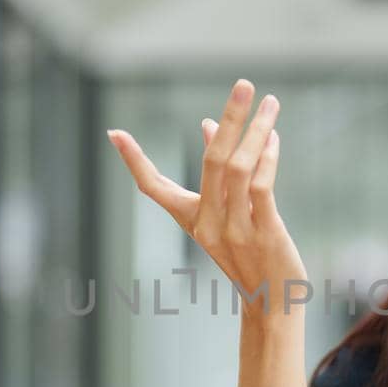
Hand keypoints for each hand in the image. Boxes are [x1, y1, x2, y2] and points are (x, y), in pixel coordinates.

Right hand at [106, 79, 308, 315]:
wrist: (274, 303)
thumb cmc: (251, 255)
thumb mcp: (229, 214)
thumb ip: (222, 172)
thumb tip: (212, 125)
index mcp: (193, 220)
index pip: (154, 188)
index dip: (134, 162)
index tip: (113, 134)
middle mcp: (208, 224)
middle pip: (212, 160)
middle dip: (229, 118)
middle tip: (243, 83)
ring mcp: (235, 230)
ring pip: (239, 168)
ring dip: (256, 130)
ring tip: (270, 101)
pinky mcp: (264, 234)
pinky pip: (262, 187)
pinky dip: (268, 158)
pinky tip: (274, 137)